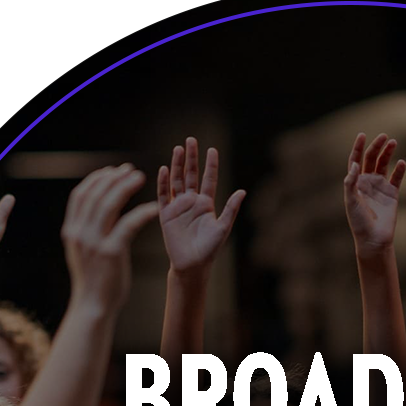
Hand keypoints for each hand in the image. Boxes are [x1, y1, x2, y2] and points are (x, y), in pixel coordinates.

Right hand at [61, 164, 157, 311]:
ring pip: (108, 204)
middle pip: (94, 194)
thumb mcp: (84, 252)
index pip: (80, 195)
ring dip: (125, 187)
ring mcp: (94, 242)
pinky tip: (154, 208)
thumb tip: (96, 214)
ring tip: (140, 178)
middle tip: (131, 171)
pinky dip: (141, 213)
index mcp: (71, 231)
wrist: (93, 307)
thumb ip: (87, 232)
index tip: (112, 171)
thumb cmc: (95, 281)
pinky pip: (127, 224)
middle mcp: (79, 233)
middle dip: (113, 178)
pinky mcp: (111, 252)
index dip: (96, 179)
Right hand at [157, 138, 244, 275]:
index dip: (210, 165)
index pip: (209, 179)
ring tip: (178, 149)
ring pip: (176, 181)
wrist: (192, 265)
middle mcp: (192, 202)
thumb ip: (231, 209)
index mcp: (206, 204)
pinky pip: (163, 195)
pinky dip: (163, 182)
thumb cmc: (210, 249)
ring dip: (177, 165)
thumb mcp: (223, 227)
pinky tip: (164, 169)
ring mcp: (178, 206)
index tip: (212, 149)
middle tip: (191, 140)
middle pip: (191, 175)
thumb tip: (242, 191)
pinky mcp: (166, 214)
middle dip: (191, 158)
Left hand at [344, 132, 405, 257]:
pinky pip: (396, 178)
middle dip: (376, 146)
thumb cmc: (359, 222)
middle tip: (384, 137)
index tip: (362, 135)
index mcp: (355, 183)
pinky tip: (401, 163)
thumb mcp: (351, 201)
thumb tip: (354, 164)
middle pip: (372, 159)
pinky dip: (399, 170)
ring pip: (384, 164)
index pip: (356, 160)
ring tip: (393, 142)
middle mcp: (367, 182)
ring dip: (388, 153)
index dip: (358, 147)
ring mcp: (380, 187)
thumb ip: (351, 182)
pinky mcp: (392, 194)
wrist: (373, 239)